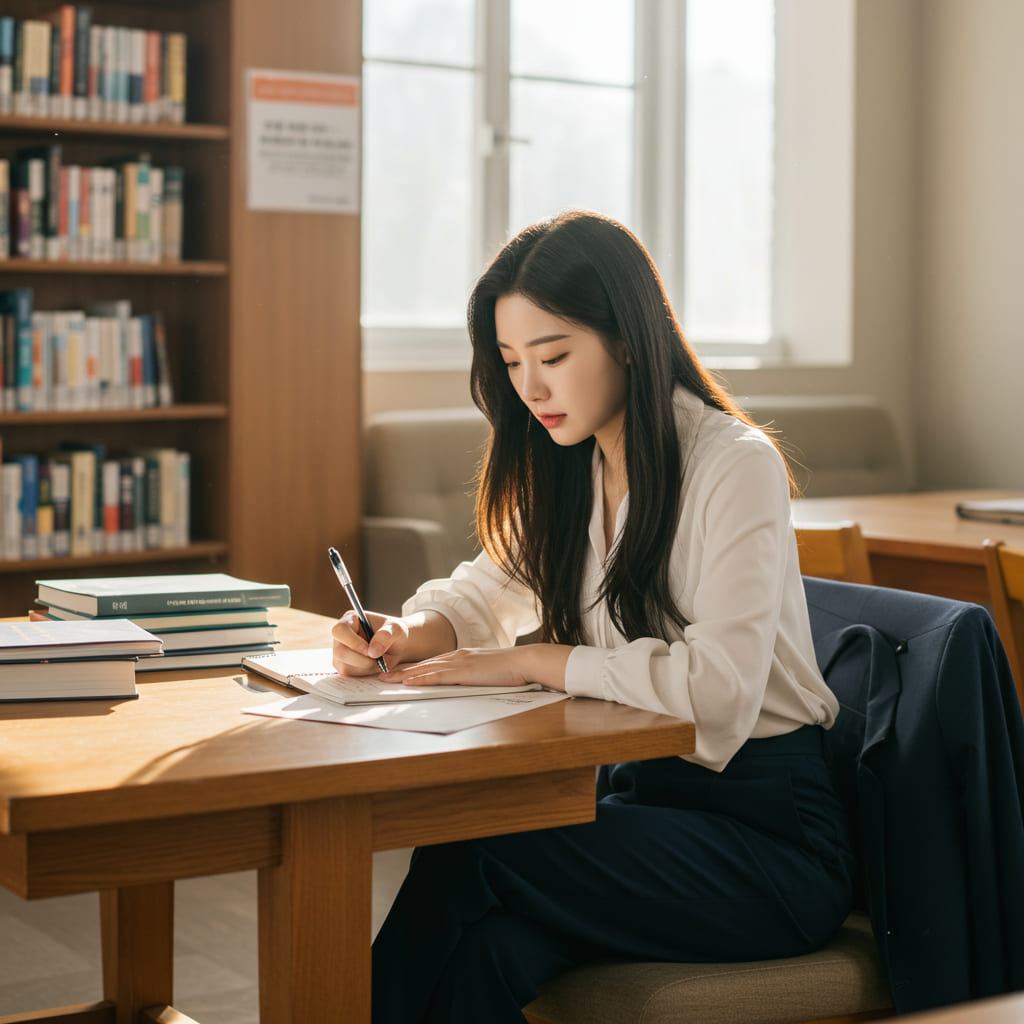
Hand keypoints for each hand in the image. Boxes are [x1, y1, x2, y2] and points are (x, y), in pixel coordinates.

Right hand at [331, 610, 410, 676]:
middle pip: (340, 652)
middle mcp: (341, 637)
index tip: (370, 650)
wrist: (396, 646)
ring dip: (366, 668)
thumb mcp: (396, 629)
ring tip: (379, 660)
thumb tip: (372, 652)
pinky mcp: (343, 666)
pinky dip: (366, 673)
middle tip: (379, 660)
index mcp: (350, 620)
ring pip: (345, 666)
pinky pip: (350, 675)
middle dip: (362, 660)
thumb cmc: (393, 633)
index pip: (340, 631)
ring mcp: (339, 653)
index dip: (353, 642)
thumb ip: (385, 636)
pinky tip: (374, 665)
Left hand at [380, 643, 569, 691]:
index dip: (413, 667)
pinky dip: (420, 679)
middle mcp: (457, 656)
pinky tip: (408, 682)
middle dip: (401, 670)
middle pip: (423, 664)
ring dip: (404, 675)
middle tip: (381, 675)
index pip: (432, 662)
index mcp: (462, 656)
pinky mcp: (464, 672)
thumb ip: (474, 675)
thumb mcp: (487, 671)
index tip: (397, 672)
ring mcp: (460, 663)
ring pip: (425, 669)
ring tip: (385, 680)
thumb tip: (466, 683)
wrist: (525, 662)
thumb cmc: (511, 669)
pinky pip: (437, 676)